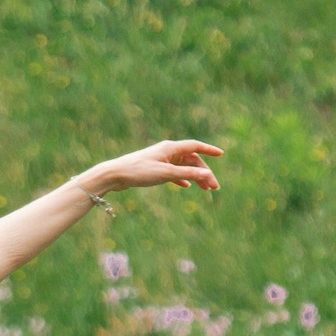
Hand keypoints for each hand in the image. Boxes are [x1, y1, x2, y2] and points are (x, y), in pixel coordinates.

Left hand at [83, 139, 223, 194]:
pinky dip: (181, 178)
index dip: (209, 150)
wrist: (114, 175)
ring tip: (204, 189)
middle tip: (213, 187)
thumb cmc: (139, 171)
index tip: (221, 154)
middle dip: (204, 172)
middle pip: (191, 160)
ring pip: (183, 167)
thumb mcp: (166, 173)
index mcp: (171, 148)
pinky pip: (172, 172)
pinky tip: (186, 186)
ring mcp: (160, 160)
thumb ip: (187, 174)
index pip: (195, 146)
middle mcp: (167, 151)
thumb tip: (207, 174)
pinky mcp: (153, 169)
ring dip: (194, 176)